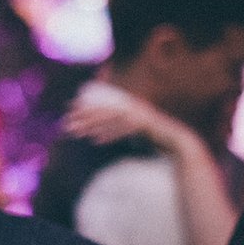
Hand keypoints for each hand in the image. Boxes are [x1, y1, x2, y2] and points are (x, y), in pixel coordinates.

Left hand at [63, 89, 200, 156]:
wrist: (176, 141)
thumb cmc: (153, 137)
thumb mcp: (132, 130)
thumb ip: (118, 128)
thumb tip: (98, 132)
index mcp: (129, 104)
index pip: (103, 103)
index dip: (86, 105)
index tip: (68, 109)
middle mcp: (133, 105)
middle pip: (104, 109)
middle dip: (84, 116)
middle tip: (66, 123)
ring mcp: (140, 114)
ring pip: (112, 118)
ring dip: (93, 125)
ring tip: (78, 132)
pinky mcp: (146, 125)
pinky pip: (124, 130)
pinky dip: (110, 135)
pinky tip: (97, 141)